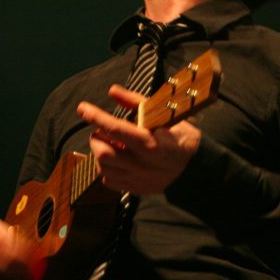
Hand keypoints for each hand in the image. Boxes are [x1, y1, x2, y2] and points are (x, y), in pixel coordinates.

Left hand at [77, 84, 200, 193]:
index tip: (83, 107)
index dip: (96, 116)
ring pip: (103, 167)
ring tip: (110, 143)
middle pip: (103, 152)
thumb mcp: (163, 116)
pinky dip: (106, 168)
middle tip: (102, 130)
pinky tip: (116, 159)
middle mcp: (142, 164)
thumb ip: (136, 102)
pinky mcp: (136, 189)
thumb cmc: (180, 137)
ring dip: (100, 152)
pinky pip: (109, 180)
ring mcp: (138, 179)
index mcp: (150, 143)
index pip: (115, 128)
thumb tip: (112, 91)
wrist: (197, 169)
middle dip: (97, 138)